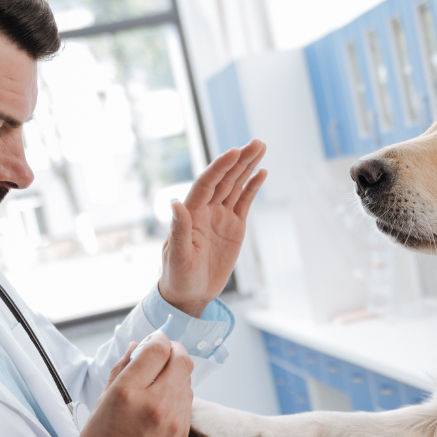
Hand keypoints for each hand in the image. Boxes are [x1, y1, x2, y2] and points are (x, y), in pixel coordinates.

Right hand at [69, 336, 194, 436]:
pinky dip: (179, 394)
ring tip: (158, 382)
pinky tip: (163, 402)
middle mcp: (155, 402)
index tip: (155, 341)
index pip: (158, 348)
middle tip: (164, 354)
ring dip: (177, 374)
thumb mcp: (102, 401)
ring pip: (188, 380)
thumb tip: (137, 346)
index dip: (159, 339)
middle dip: (174, 351)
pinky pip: (188, 402)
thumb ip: (122, 369)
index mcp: (128, 391)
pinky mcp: (183, 433)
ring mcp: (173, 419)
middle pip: (182, 359)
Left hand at [159, 140, 267, 316]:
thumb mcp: (177, 257)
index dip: (220, 167)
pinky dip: (253, 187)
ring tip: (261, 148)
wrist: (190, 293)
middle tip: (256, 143)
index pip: (207, 183)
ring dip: (248, 167)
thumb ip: (179, 230)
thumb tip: (175, 204)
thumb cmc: (178, 277)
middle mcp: (206, 209)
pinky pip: (244, 202)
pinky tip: (261, 173)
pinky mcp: (234, 227)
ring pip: (236, 186)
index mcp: (191, 213)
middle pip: (225, 179)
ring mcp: (221, 217)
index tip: (234, 152)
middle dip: (240, 160)